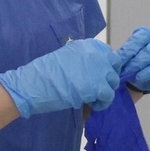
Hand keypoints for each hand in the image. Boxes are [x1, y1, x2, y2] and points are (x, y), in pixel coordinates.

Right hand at [0, 39, 124, 117]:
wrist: (35, 83)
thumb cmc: (45, 71)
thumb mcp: (66, 55)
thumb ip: (81, 57)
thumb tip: (91, 66)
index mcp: (87, 45)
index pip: (108, 53)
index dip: (106, 65)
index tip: (99, 74)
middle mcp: (96, 54)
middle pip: (115, 66)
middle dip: (109, 76)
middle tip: (99, 87)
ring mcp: (99, 70)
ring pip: (113, 82)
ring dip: (106, 91)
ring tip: (94, 98)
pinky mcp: (97, 87)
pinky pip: (109, 96)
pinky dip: (103, 103)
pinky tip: (93, 105)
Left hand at [117, 27, 149, 93]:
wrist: (142, 74)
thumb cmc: (132, 62)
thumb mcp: (124, 57)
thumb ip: (121, 57)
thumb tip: (114, 60)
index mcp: (146, 34)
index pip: (139, 40)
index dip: (128, 52)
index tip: (118, 63)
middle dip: (139, 61)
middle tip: (127, 72)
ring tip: (139, 78)